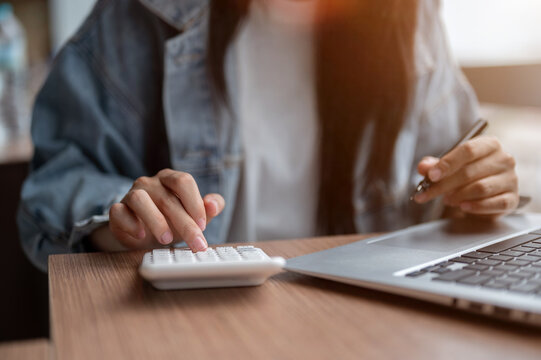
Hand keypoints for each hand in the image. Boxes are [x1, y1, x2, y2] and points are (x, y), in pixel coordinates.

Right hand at [108, 169, 224, 250]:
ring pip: (139, 199)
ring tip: (166, 239)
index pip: (184, 181)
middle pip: (167, 198)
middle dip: (184, 224)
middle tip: (195, 243)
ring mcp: (131, 194)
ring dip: (155, 220)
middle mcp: (150, 183)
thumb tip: (214, 204)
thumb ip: (210, 208)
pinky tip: (141, 235)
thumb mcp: (195, 216)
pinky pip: (118, 211)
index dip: (195, 203)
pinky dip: (130, 223)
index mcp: (170, 179)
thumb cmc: (173, 221)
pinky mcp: (117, 210)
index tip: (203, 226)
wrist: (145, 235)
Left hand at [414, 136, 518, 217]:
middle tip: (428, 193)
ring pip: (480, 188)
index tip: (431, 176)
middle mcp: (503, 159)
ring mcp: (511, 179)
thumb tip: (424, 167)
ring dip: (458, 196)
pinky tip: (463, 206)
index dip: (447, 163)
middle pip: (470, 172)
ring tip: (447, 200)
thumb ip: (434, 165)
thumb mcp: (449, 166)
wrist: (487, 193)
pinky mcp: (512, 198)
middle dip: (444, 185)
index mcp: (488, 145)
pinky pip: (494, 203)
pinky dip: (475, 206)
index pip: (468, 150)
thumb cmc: (468, 175)